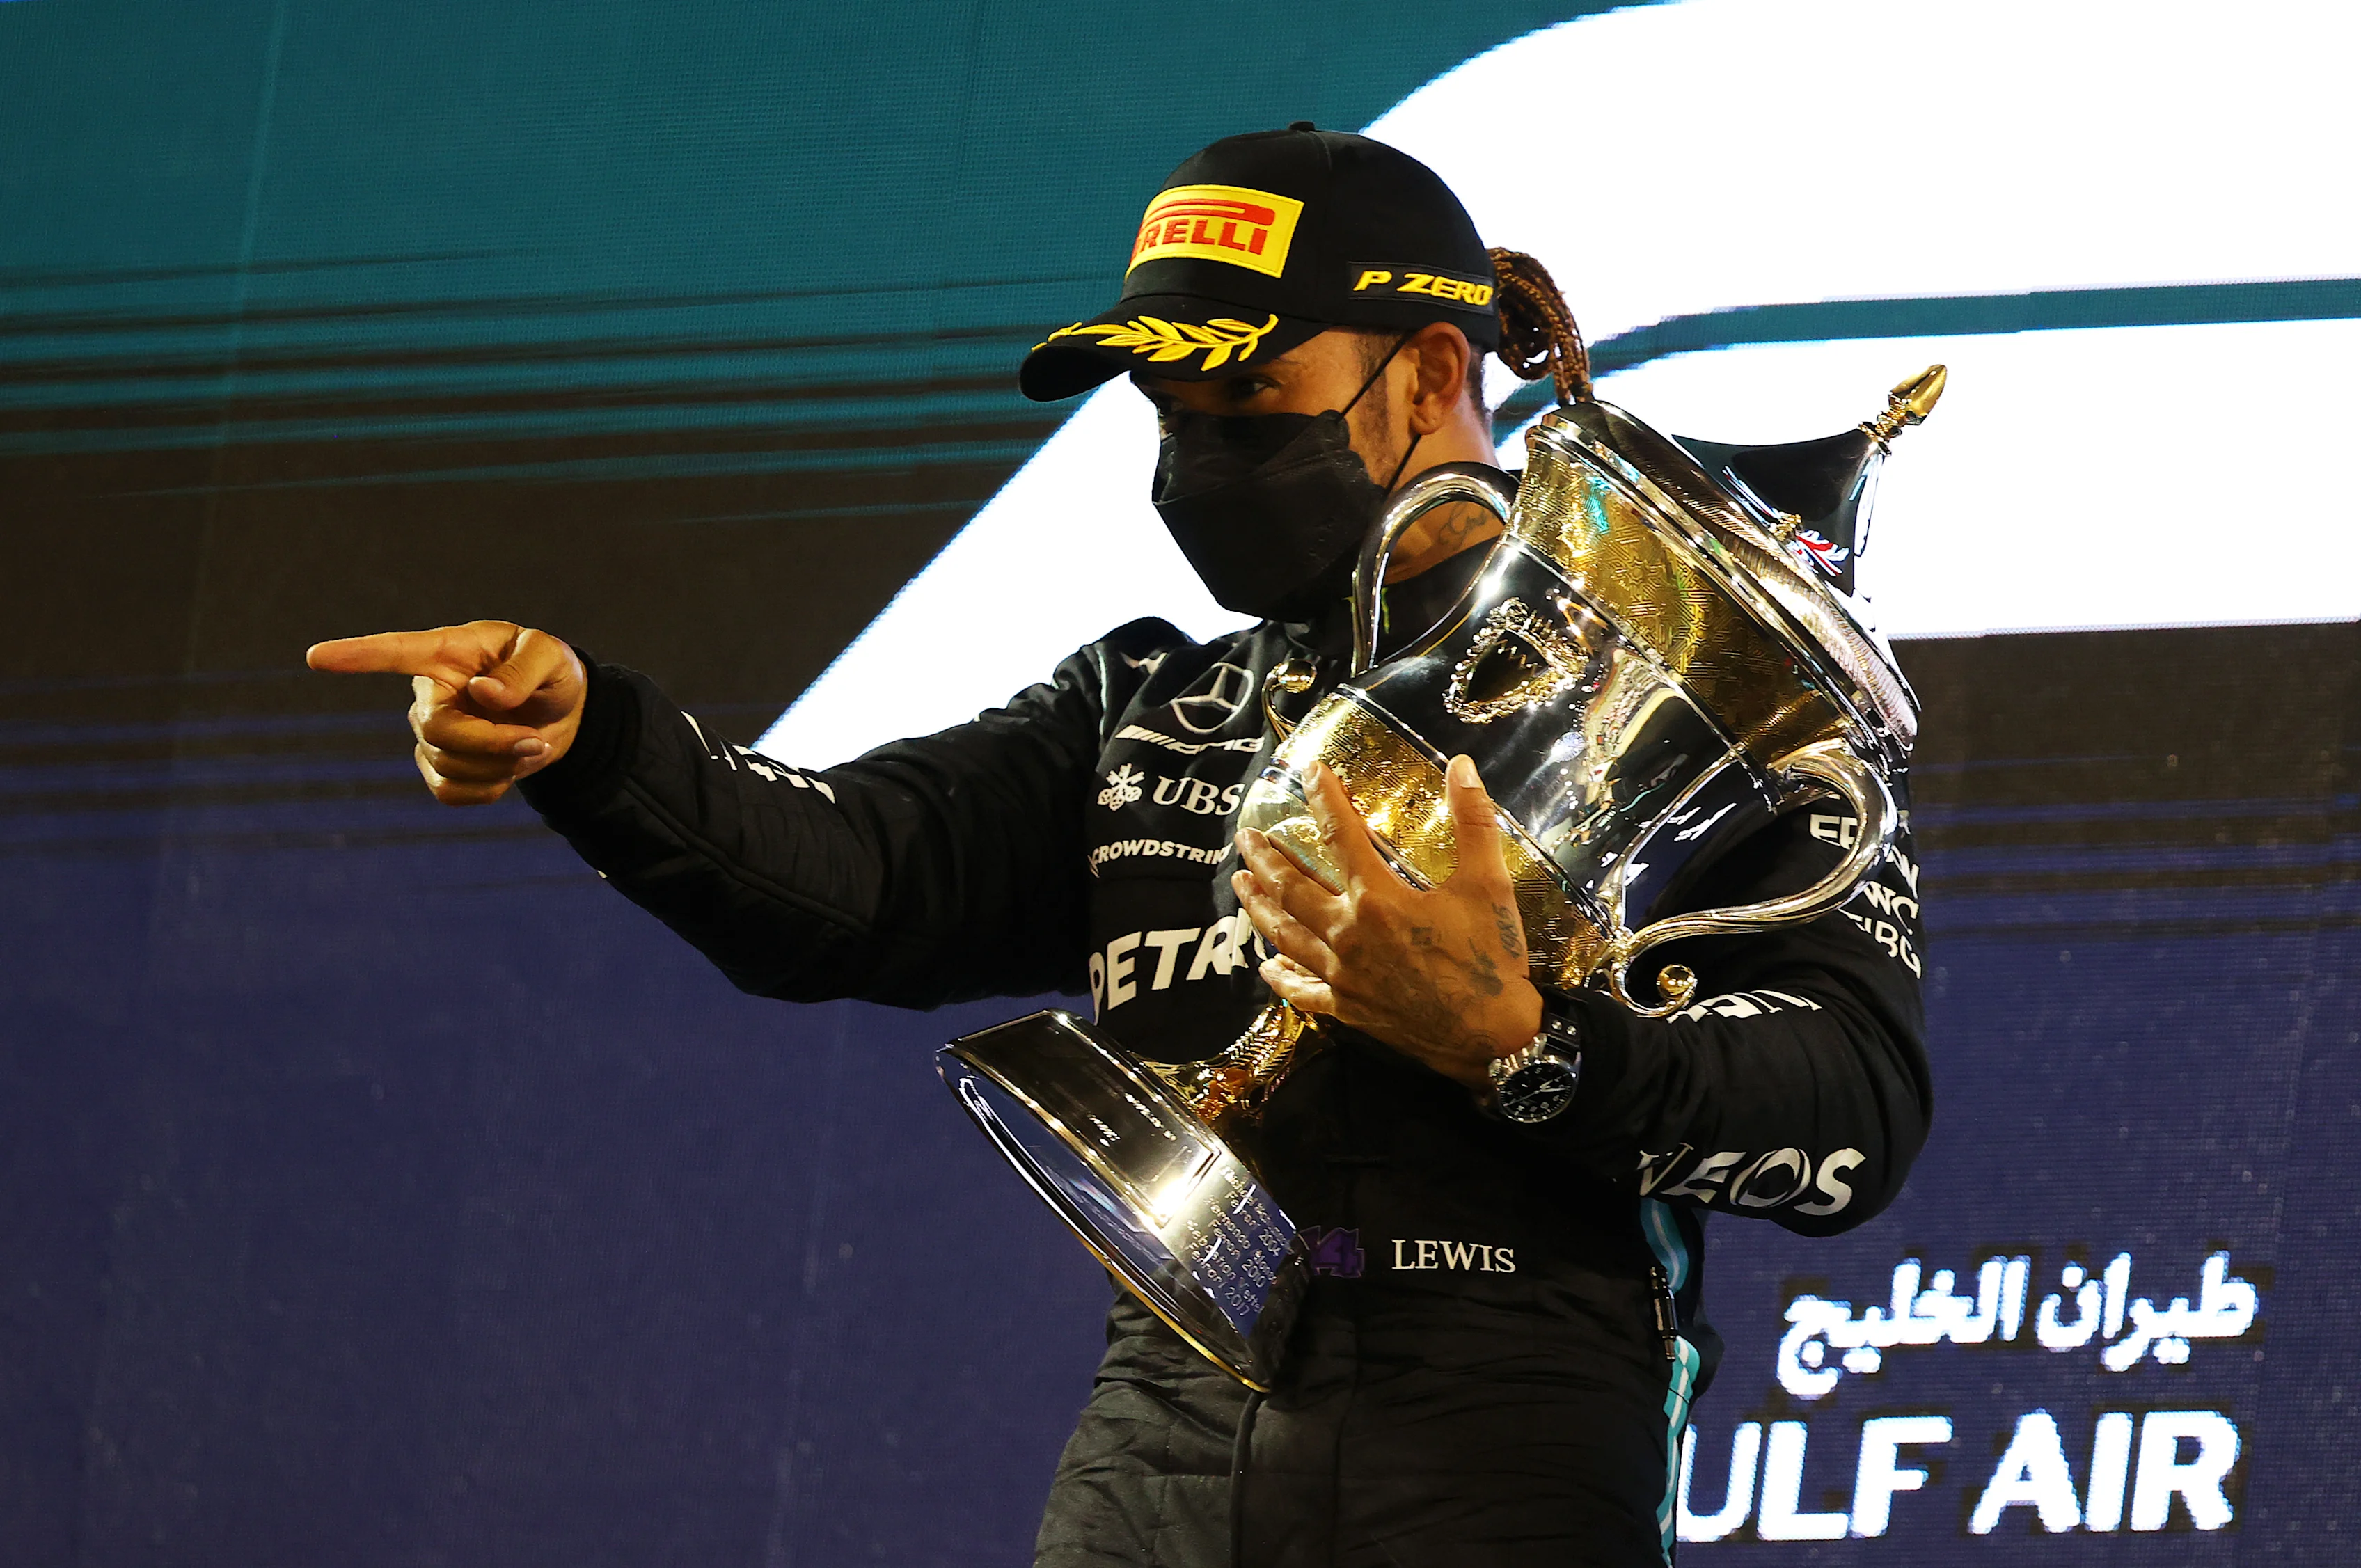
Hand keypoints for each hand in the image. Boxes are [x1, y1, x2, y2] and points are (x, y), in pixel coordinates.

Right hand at [305, 621, 586, 804]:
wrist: (562, 714)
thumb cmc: (550, 673)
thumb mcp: (552, 658)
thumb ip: (523, 670)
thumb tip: (482, 693)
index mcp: (449, 653)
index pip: (396, 652)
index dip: (357, 656)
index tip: (315, 657)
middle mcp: (430, 692)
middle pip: (438, 731)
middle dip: (492, 744)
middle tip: (537, 741)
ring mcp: (430, 731)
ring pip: (447, 766)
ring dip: (500, 766)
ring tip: (533, 745)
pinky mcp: (439, 766)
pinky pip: (450, 793)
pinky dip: (490, 788)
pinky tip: (510, 767)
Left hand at [1233, 755, 1542, 1091]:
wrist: (1493, 1038)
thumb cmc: (1490, 959)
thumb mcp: (1489, 884)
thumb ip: (1473, 821)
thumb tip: (1461, 765)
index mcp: (1376, 899)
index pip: (1338, 836)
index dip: (1323, 798)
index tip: (1309, 771)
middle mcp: (1347, 935)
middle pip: (1290, 888)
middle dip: (1264, 859)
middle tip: (1245, 837)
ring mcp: (1342, 975)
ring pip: (1284, 934)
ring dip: (1258, 906)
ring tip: (1240, 883)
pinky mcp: (1346, 1008)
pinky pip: (1301, 991)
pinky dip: (1280, 977)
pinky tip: (1266, 965)